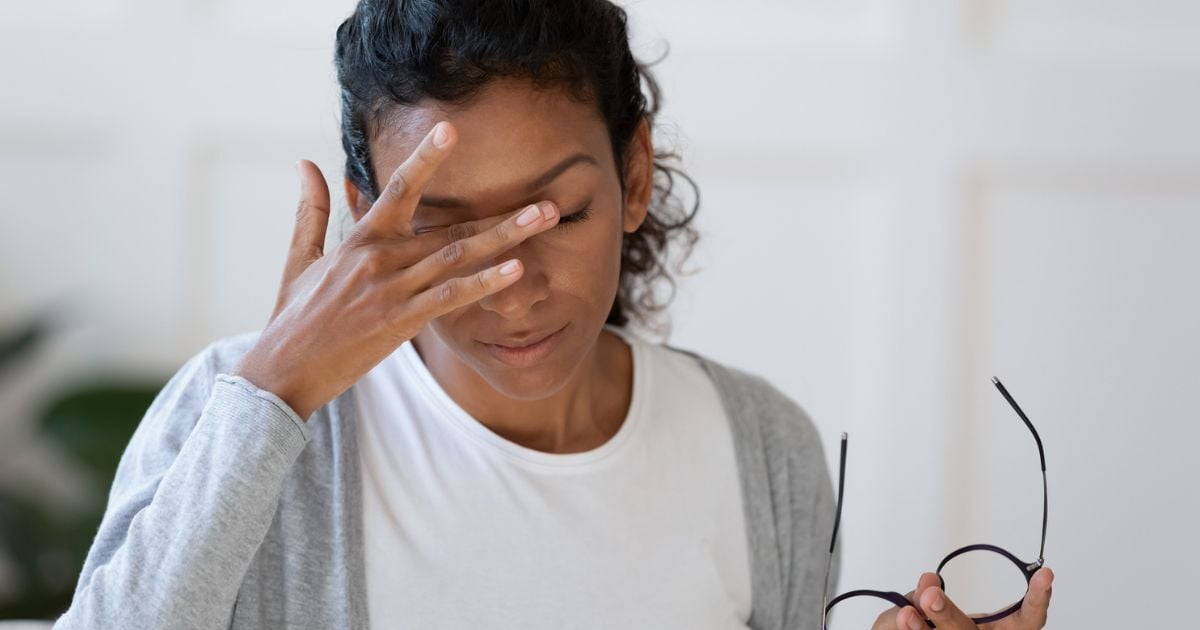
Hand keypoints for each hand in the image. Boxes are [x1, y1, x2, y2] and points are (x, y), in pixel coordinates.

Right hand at [231, 120, 560, 420]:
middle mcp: (380, 258)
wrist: (281, 371)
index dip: (426, 158)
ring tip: (545, 223)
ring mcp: (392, 290)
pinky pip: (450, 298)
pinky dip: (484, 283)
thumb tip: (305, 163)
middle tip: (548, 201)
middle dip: (502, 214)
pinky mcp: (399, 322)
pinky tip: (516, 271)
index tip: (452, 131)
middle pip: (449, 226)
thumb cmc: (293, 317)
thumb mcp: (299, 258)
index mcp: (360, 239)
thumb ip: (312, 210)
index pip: (399, 188)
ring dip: (506, 238)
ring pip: (458, 256)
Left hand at [872, 567, 1053, 629]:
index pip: (1029, 620)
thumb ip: (928, 591)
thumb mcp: (930, 602)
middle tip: (930, 595)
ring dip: (924, 628)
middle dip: (948, 615)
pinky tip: (903, 618)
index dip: (1038, 599)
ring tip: (906, 613)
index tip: (1046, 573)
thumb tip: (928, 579)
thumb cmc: (929, 623)